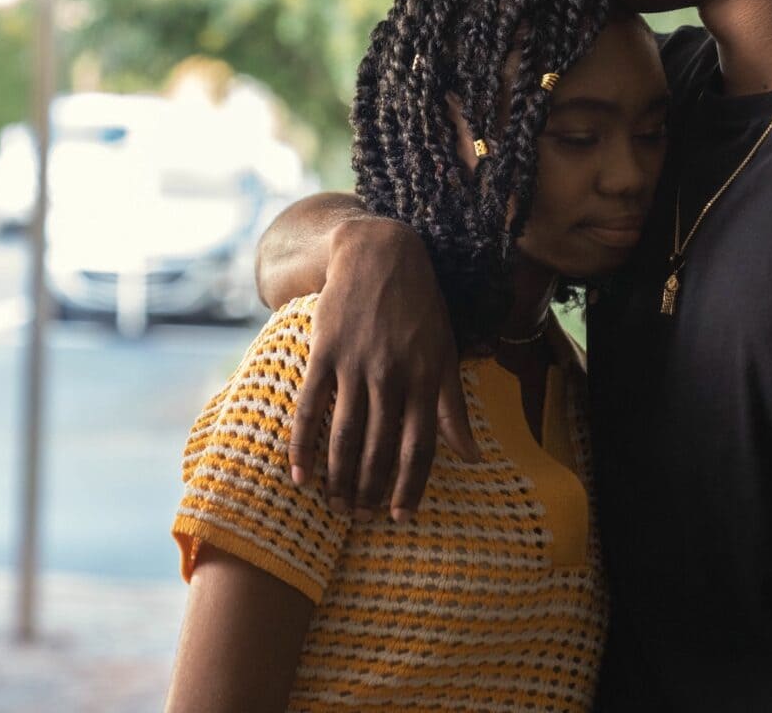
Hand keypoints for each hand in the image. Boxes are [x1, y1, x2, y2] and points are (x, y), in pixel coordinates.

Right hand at [287, 217, 475, 521]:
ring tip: (336, 506)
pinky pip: (310, 408)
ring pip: (346, 435)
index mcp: (426, 378)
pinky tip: (300, 474)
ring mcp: (356, 365)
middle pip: (380, 447)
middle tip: (360, 517)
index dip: (409, 485)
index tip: (399, 516)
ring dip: (339, 477)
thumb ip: (452, 406)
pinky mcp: (324, 353)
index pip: (419, 446)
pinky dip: (303, 445)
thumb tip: (471, 457)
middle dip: (370, 489)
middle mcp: (393, 376)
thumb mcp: (445, 352)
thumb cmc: (418, 306)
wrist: (378, 253)